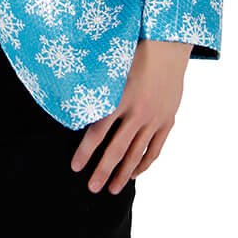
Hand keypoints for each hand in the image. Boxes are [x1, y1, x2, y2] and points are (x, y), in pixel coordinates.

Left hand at [70, 39, 191, 193]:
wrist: (168, 47)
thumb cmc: (134, 51)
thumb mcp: (112, 65)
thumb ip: (95, 85)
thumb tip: (69, 95)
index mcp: (120, 98)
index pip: (97, 132)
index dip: (85, 152)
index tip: (75, 167)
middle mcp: (137, 112)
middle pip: (116, 149)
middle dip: (102, 171)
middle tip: (91, 188)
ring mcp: (154, 118)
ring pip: (136, 153)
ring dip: (123, 174)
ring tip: (113, 190)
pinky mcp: (167, 121)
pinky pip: (155, 149)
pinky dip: (144, 163)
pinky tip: (134, 173)